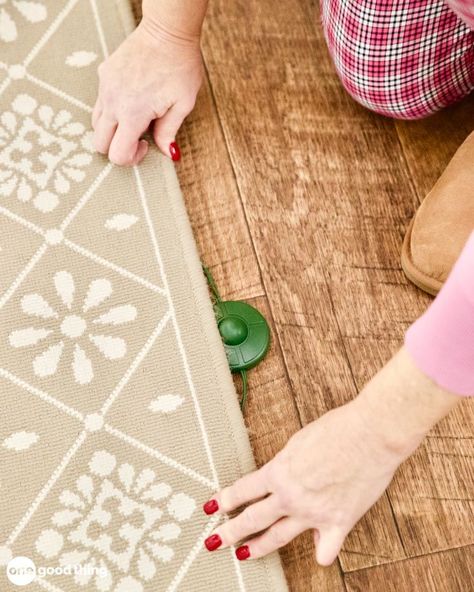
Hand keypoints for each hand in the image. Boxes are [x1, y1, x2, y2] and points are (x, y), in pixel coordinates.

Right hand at [92, 19, 202, 164]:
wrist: (167, 31)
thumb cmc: (180, 67)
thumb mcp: (182, 104)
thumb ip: (169, 132)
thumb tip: (167, 153)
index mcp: (132, 113)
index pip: (117, 154)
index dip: (131, 158)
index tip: (146, 146)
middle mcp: (113, 102)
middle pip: (99, 143)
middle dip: (117, 148)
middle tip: (138, 138)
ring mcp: (105, 87)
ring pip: (96, 124)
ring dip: (113, 130)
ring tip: (136, 119)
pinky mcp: (103, 75)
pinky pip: (100, 102)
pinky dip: (111, 111)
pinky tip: (132, 101)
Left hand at [202, 348, 458, 564]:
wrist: (371, 433)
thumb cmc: (338, 428)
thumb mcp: (300, 441)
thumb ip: (288, 465)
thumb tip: (282, 477)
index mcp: (279, 471)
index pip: (243, 491)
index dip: (224, 500)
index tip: (212, 507)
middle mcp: (291, 496)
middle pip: (252, 519)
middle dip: (229, 532)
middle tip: (213, 542)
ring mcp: (313, 514)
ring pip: (278, 538)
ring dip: (258, 548)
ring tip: (244, 554)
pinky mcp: (338, 523)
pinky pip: (325, 551)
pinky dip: (321, 553)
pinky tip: (319, 552)